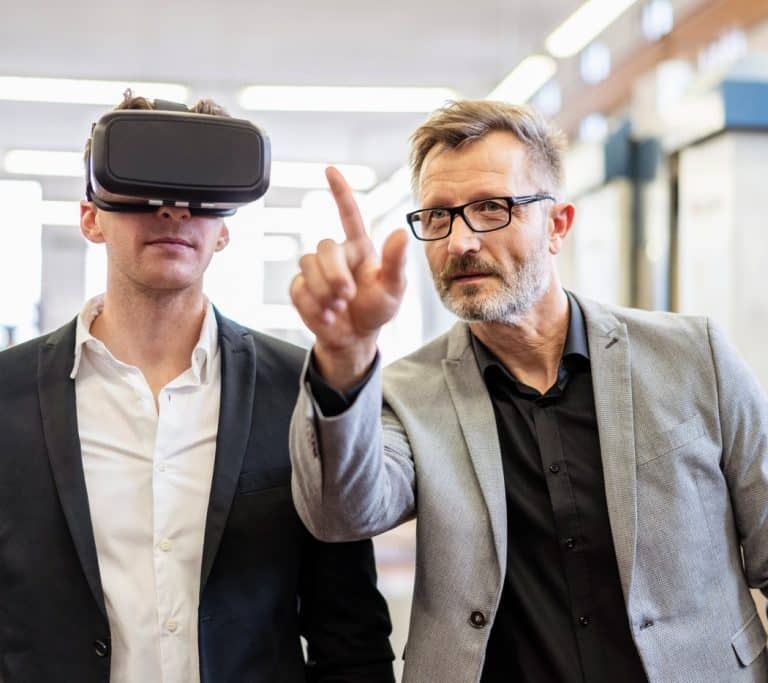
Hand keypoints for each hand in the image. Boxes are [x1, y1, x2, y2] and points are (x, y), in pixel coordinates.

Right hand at [290, 167, 407, 389]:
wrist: (356, 338)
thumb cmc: (377, 309)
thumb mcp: (394, 289)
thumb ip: (396, 262)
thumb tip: (400, 232)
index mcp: (360, 248)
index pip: (348, 214)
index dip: (340, 192)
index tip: (330, 170)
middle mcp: (336, 255)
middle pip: (324, 247)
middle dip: (334, 275)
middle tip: (347, 296)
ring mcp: (316, 271)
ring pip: (307, 266)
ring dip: (324, 292)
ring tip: (338, 308)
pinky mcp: (301, 288)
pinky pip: (297, 289)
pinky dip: (313, 306)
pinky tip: (327, 316)